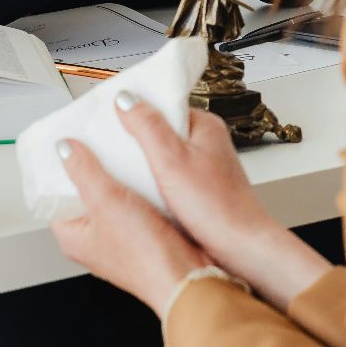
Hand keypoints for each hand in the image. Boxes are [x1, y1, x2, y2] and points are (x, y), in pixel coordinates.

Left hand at [50, 139, 212, 315]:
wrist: (187, 276)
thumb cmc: (146, 256)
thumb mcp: (107, 201)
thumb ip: (84, 171)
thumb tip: (64, 149)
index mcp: (72, 237)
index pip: (54, 195)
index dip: (60, 168)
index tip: (69, 144)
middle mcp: (93, 240)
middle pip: (84, 193)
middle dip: (93, 167)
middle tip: (100, 143)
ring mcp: (119, 239)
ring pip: (111, 197)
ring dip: (119, 177)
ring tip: (125, 154)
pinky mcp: (143, 235)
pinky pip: (134, 204)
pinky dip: (138, 188)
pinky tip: (148, 175)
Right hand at [114, 95, 330, 309]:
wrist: (240, 247)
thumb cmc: (217, 206)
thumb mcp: (173, 161)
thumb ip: (148, 127)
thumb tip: (127, 99)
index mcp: (204, 126)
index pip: (163, 104)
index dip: (134, 109)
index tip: (107, 115)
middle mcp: (206, 143)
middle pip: (160, 130)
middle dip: (133, 139)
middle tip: (106, 146)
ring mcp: (202, 166)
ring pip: (161, 156)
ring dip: (141, 163)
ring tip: (117, 169)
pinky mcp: (198, 188)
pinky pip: (166, 176)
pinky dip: (151, 181)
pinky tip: (138, 192)